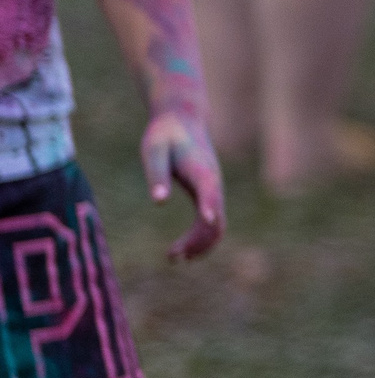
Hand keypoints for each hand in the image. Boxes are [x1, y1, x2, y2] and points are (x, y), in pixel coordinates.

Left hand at [141, 108, 221, 260]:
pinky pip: (210, 223)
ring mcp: (214, 191)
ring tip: (172, 258)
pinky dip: (199, 238)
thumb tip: (159, 202)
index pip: (211, 194)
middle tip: (172, 257)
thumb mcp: (153, 149)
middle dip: (198, 242)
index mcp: (202, 171)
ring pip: (216, 227)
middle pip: (217, 221)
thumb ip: (157, 174)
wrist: (183, 119)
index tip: (206, 222)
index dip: (209, 208)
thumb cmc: (165, 134)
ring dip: (199, 245)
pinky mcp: (207, 194)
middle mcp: (214, 185)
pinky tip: (180, 248)